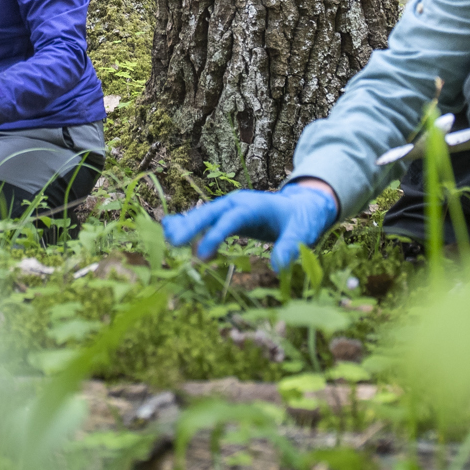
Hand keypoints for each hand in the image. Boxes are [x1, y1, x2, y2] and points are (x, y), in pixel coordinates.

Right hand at [162, 180, 340, 271]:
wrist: (301, 206)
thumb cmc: (301, 220)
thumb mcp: (302, 233)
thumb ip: (291, 247)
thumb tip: (278, 267)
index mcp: (254, 206)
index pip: (231, 219)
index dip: (215, 235)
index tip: (201, 255)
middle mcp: (237, 203)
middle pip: (210, 213)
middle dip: (190, 226)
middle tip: (172, 243)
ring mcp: (228, 207)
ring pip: (202, 214)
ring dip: (185, 226)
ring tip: (166, 239)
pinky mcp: (225, 215)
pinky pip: (204, 220)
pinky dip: (188, 225)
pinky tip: (170, 232)